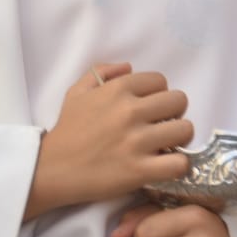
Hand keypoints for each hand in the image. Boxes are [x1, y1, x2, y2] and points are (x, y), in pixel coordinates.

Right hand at [25, 63, 193, 219]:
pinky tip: (165, 165)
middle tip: (161, 125)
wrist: (52, 169)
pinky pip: (179, 163)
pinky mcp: (140, 170)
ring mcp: (137, 141)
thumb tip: (128, 67)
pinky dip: (178, 165)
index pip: (160, 81)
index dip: (158, 94)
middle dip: (173, 112)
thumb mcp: (77, 92)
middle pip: (179, 101)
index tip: (149, 108)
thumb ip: (101, 71)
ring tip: (166, 145)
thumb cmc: (67, 130)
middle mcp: (131, 111)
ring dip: (179, 138)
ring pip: (185, 129)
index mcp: (118, 89)